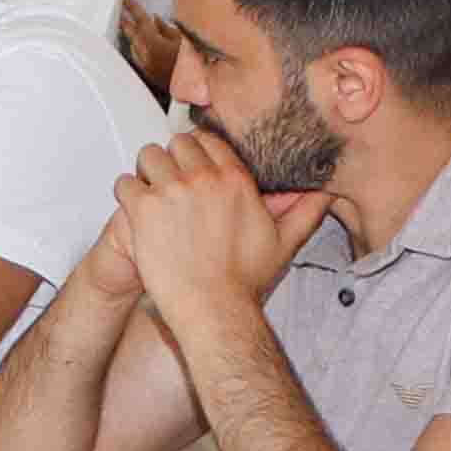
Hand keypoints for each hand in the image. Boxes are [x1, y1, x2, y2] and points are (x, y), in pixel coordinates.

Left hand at [107, 126, 316, 332]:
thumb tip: (326, 194)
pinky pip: (125, 182)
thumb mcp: (283, 241)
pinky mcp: (144, 209)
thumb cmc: (244, 282)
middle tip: (170, 184)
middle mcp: (203, 179)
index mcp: (234, 181)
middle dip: (172, 160)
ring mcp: (172, 191)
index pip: (209, 140)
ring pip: (148, 156)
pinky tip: (136, 213)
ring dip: (147, 173)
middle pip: (177, 143)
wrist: (214, 309)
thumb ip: (305, 211)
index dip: (198, 151)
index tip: (192, 165)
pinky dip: (127, 194)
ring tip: (151, 196)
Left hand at [113, 1, 183, 96]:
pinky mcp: (148, 74)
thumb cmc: (192, 64)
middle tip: (122, 11)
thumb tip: (156, 21)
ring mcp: (145, 65)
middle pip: (131, 33)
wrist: (195, 89)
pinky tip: (140, 44)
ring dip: (131, 35)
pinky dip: (137, 47)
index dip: (132, 8)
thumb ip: (166, 28)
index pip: (140, 20)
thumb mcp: (183, 40)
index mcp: (153, 42)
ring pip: (133, 45)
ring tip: (129, 25)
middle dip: (127, 21)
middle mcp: (145, 54)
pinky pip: (137, 56)